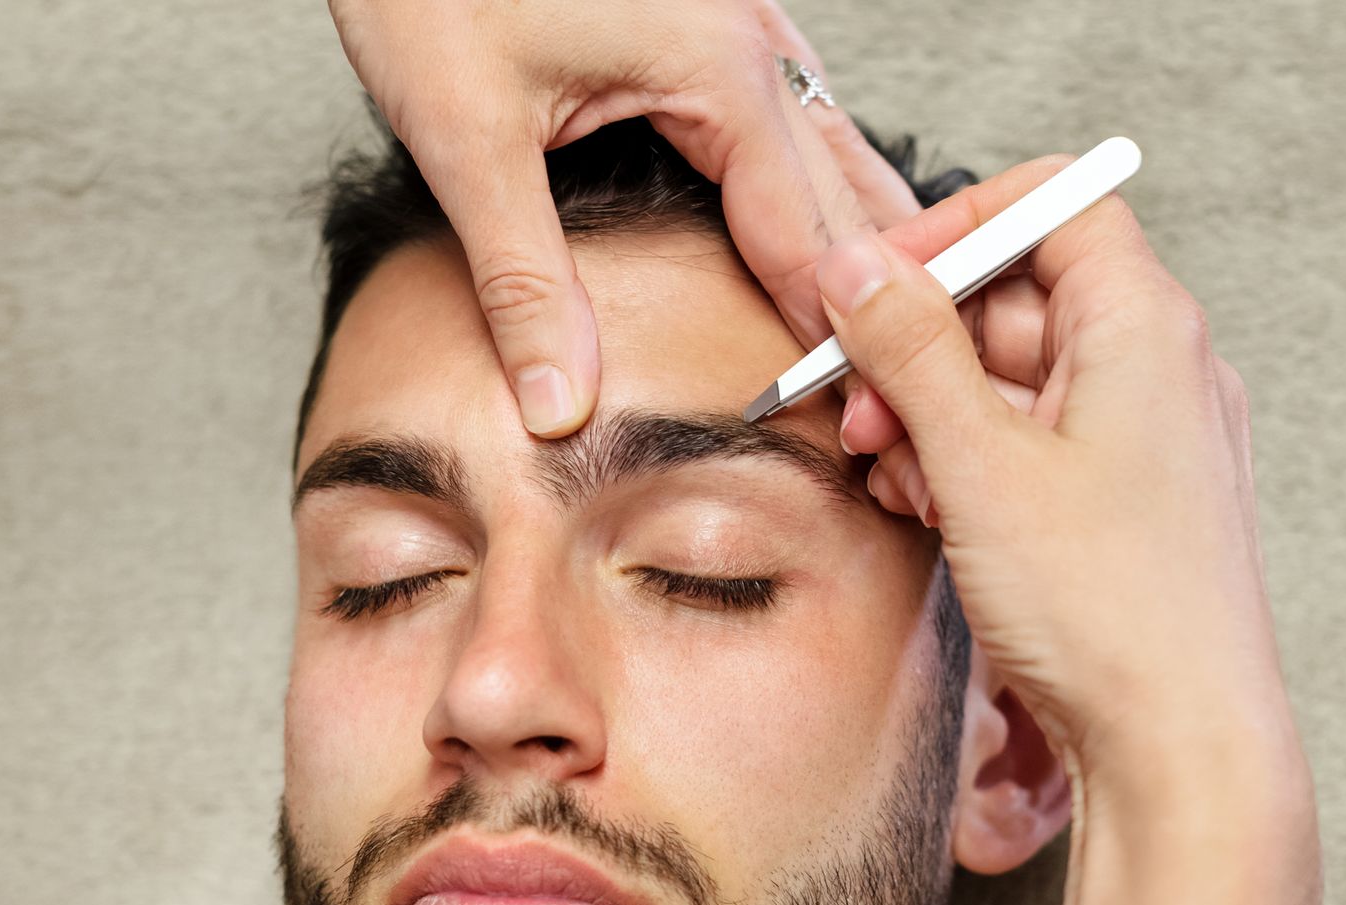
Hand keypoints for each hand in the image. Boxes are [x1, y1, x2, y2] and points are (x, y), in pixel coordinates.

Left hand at [328, 0, 921, 435]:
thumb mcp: (467, 138)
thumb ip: (522, 280)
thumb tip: (559, 401)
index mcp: (717, 71)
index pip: (803, 241)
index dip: (825, 341)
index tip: (849, 422)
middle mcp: (750, 42)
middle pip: (842, 202)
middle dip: (866, 305)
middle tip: (878, 406)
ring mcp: (741, 24)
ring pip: (833, 156)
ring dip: (855, 248)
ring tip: (872, 344)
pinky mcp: (712, 23)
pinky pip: (794, 123)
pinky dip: (817, 195)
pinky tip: (812, 240)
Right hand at [815, 157, 1295, 772]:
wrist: (1181, 750)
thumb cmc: (1112, 610)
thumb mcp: (982, 463)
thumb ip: (912, 350)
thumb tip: (859, 265)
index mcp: (1146, 328)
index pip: (1055, 210)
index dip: (959, 229)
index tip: (878, 278)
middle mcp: (1159, 372)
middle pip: (1021, 301)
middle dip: (922, 346)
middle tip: (857, 403)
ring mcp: (1146, 442)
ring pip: (1015, 383)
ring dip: (935, 414)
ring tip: (896, 476)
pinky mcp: (1124, 506)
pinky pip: (1033, 449)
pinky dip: (971, 465)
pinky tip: (934, 513)